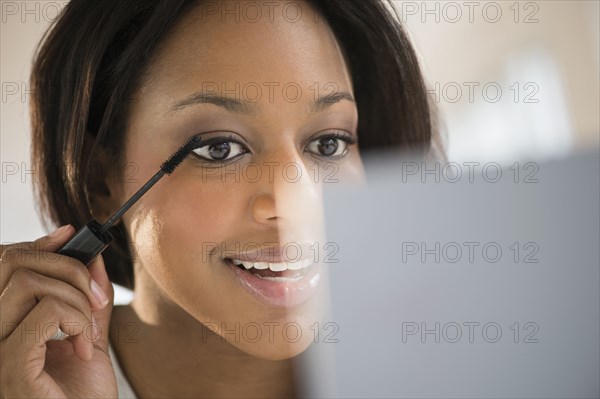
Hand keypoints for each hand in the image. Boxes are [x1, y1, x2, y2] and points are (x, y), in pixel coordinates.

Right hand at [0, 225, 117, 397]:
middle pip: (12, 264)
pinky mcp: (9, 368)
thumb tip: (90, 254)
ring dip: (75, 299)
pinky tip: (82, 348)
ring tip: (88, 329)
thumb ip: (87, 296)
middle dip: (67, 268)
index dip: (37, 245)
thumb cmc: (83, 393)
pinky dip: (75, 321)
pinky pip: (42, 316)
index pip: (3, 264)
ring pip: (27, 285)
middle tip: (95, 299)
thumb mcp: (89, 333)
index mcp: (4, 323)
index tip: (70, 238)